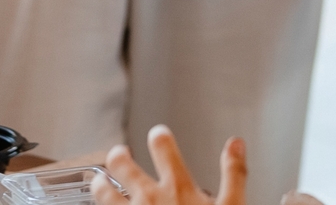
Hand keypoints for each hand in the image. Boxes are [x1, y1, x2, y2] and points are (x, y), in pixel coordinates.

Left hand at [95, 127, 245, 204]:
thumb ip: (234, 174)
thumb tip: (236, 145)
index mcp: (177, 188)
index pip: (163, 147)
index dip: (159, 138)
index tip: (158, 136)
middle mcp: (149, 198)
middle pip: (122, 163)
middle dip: (119, 156)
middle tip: (120, 155)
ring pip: (103, 191)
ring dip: (100, 184)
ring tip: (99, 182)